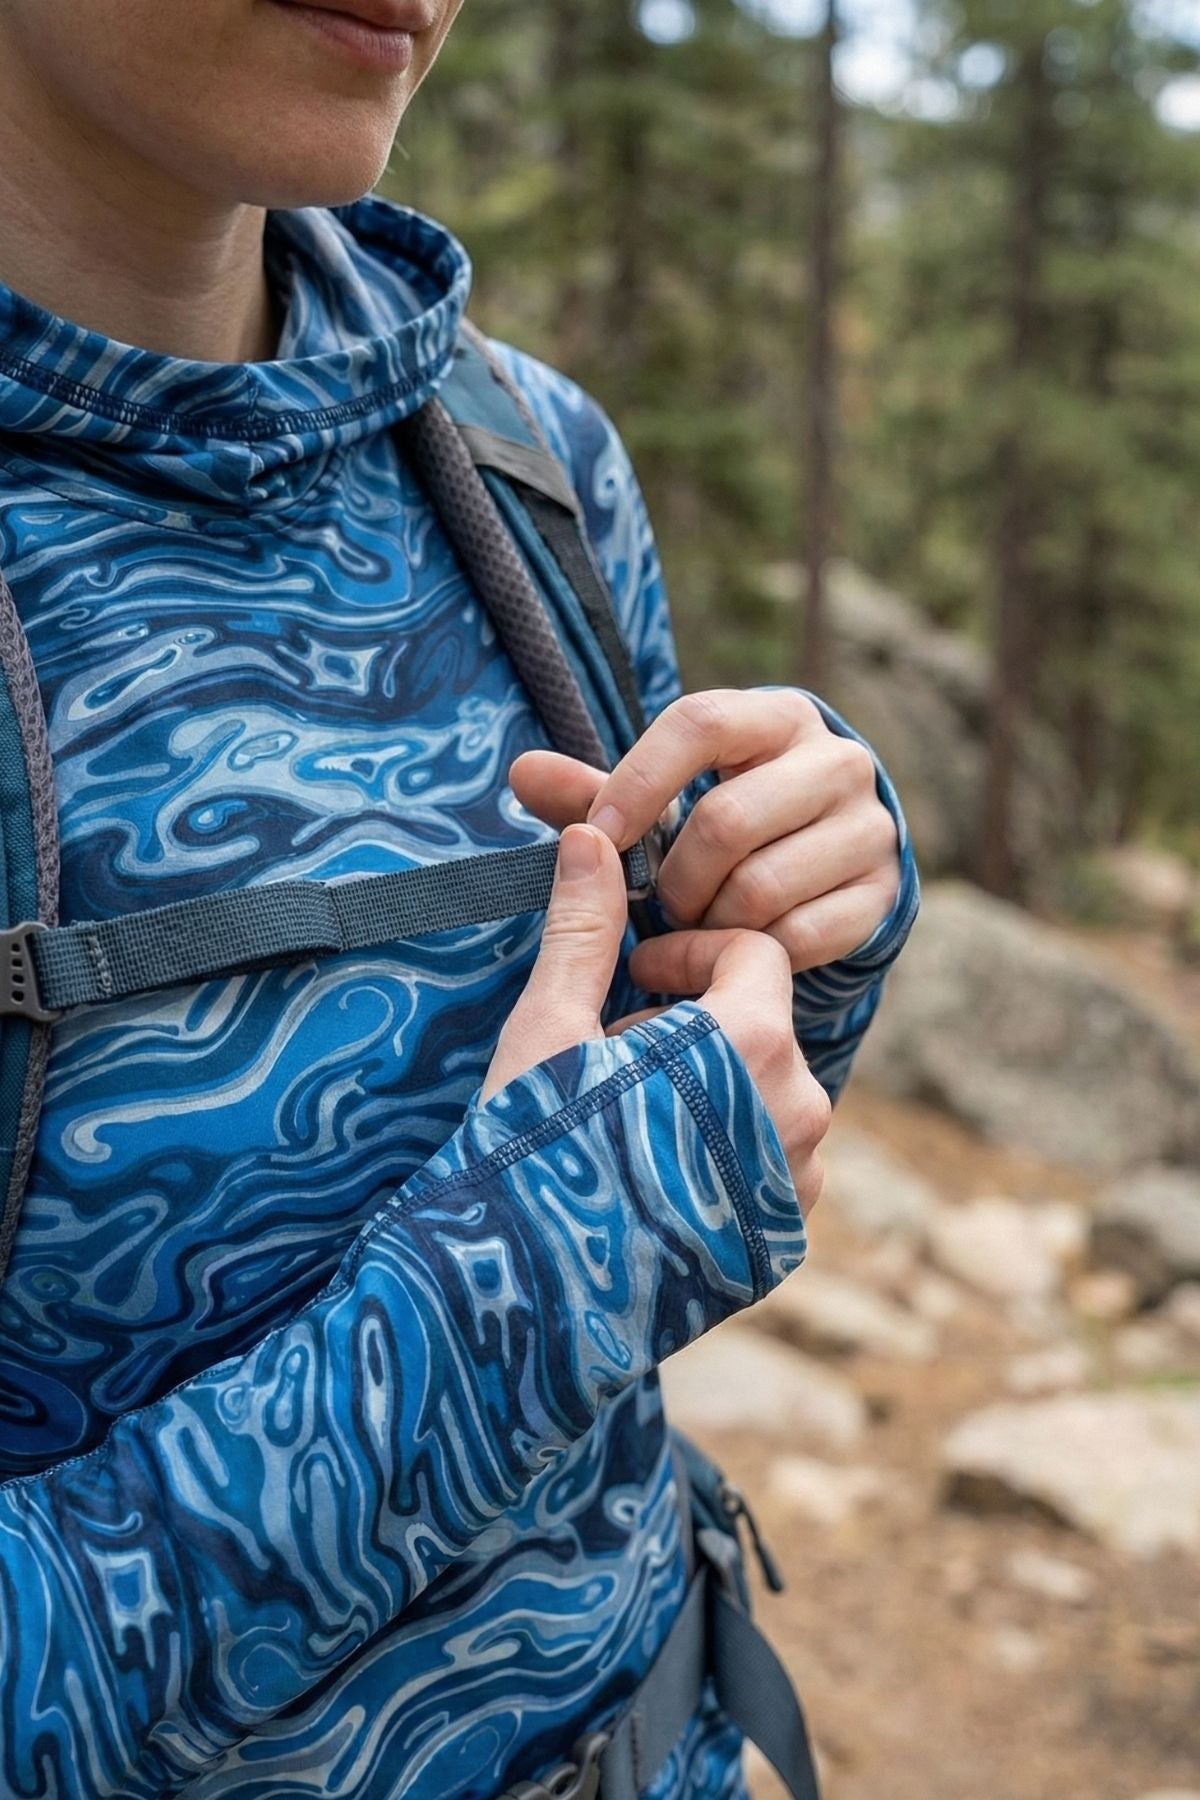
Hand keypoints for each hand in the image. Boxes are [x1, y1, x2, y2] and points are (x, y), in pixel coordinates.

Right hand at [482, 824, 830, 1213]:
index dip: (689, 953)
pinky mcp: (782, 1245)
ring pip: (767, 1099)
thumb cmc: (530, 1151)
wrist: (522, 1309)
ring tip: (622, 1118)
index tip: (634, 977)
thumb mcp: (551, 1030)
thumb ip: (586, 929)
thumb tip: (589, 835)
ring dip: (706, 1089)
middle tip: (611, 1055)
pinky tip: (644, 1178)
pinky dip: (719, 1154)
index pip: (753, 955)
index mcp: (754, 1046)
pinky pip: (767, 1166)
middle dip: (693, 1024)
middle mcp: (800, 1115)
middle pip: (762, 1028)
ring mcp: (796, 1187)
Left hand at [509, 688, 901, 976]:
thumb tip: (522, 770)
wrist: (829, 861)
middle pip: (729, 819)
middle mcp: (838, 761)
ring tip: (692, 929)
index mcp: (775, 717)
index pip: (700, 724)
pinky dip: (751, 955)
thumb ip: (594, 794)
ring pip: (763, 886)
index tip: (598, 840)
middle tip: (657, 908)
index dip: (638, 783)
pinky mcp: (883, 894)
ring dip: (709, 923)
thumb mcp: (664, 800)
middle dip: (675, 878)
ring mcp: (869, 828)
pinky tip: (733, 952)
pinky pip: (800, 936)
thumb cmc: (725, 820)